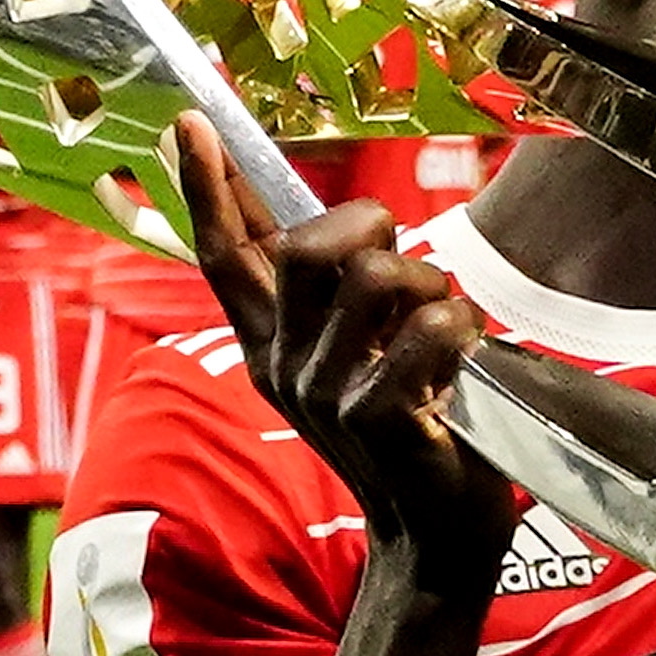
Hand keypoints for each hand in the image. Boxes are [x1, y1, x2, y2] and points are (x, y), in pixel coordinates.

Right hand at [170, 116, 513, 593]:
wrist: (433, 533)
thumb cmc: (404, 429)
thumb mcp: (346, 358)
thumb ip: (326, 296)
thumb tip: (323, 222)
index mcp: (266, 347)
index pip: (223, 254)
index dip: (207, 185)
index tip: (190, 122)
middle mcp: (284, 367)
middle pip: (306, 247)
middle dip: (366, 225)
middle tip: (401, 258)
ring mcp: (326, 395)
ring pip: (377, 275)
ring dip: (431, 283)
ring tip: (441, 323)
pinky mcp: (378, 417)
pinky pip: (430, 325)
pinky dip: (463, 323)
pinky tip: (465, 357)